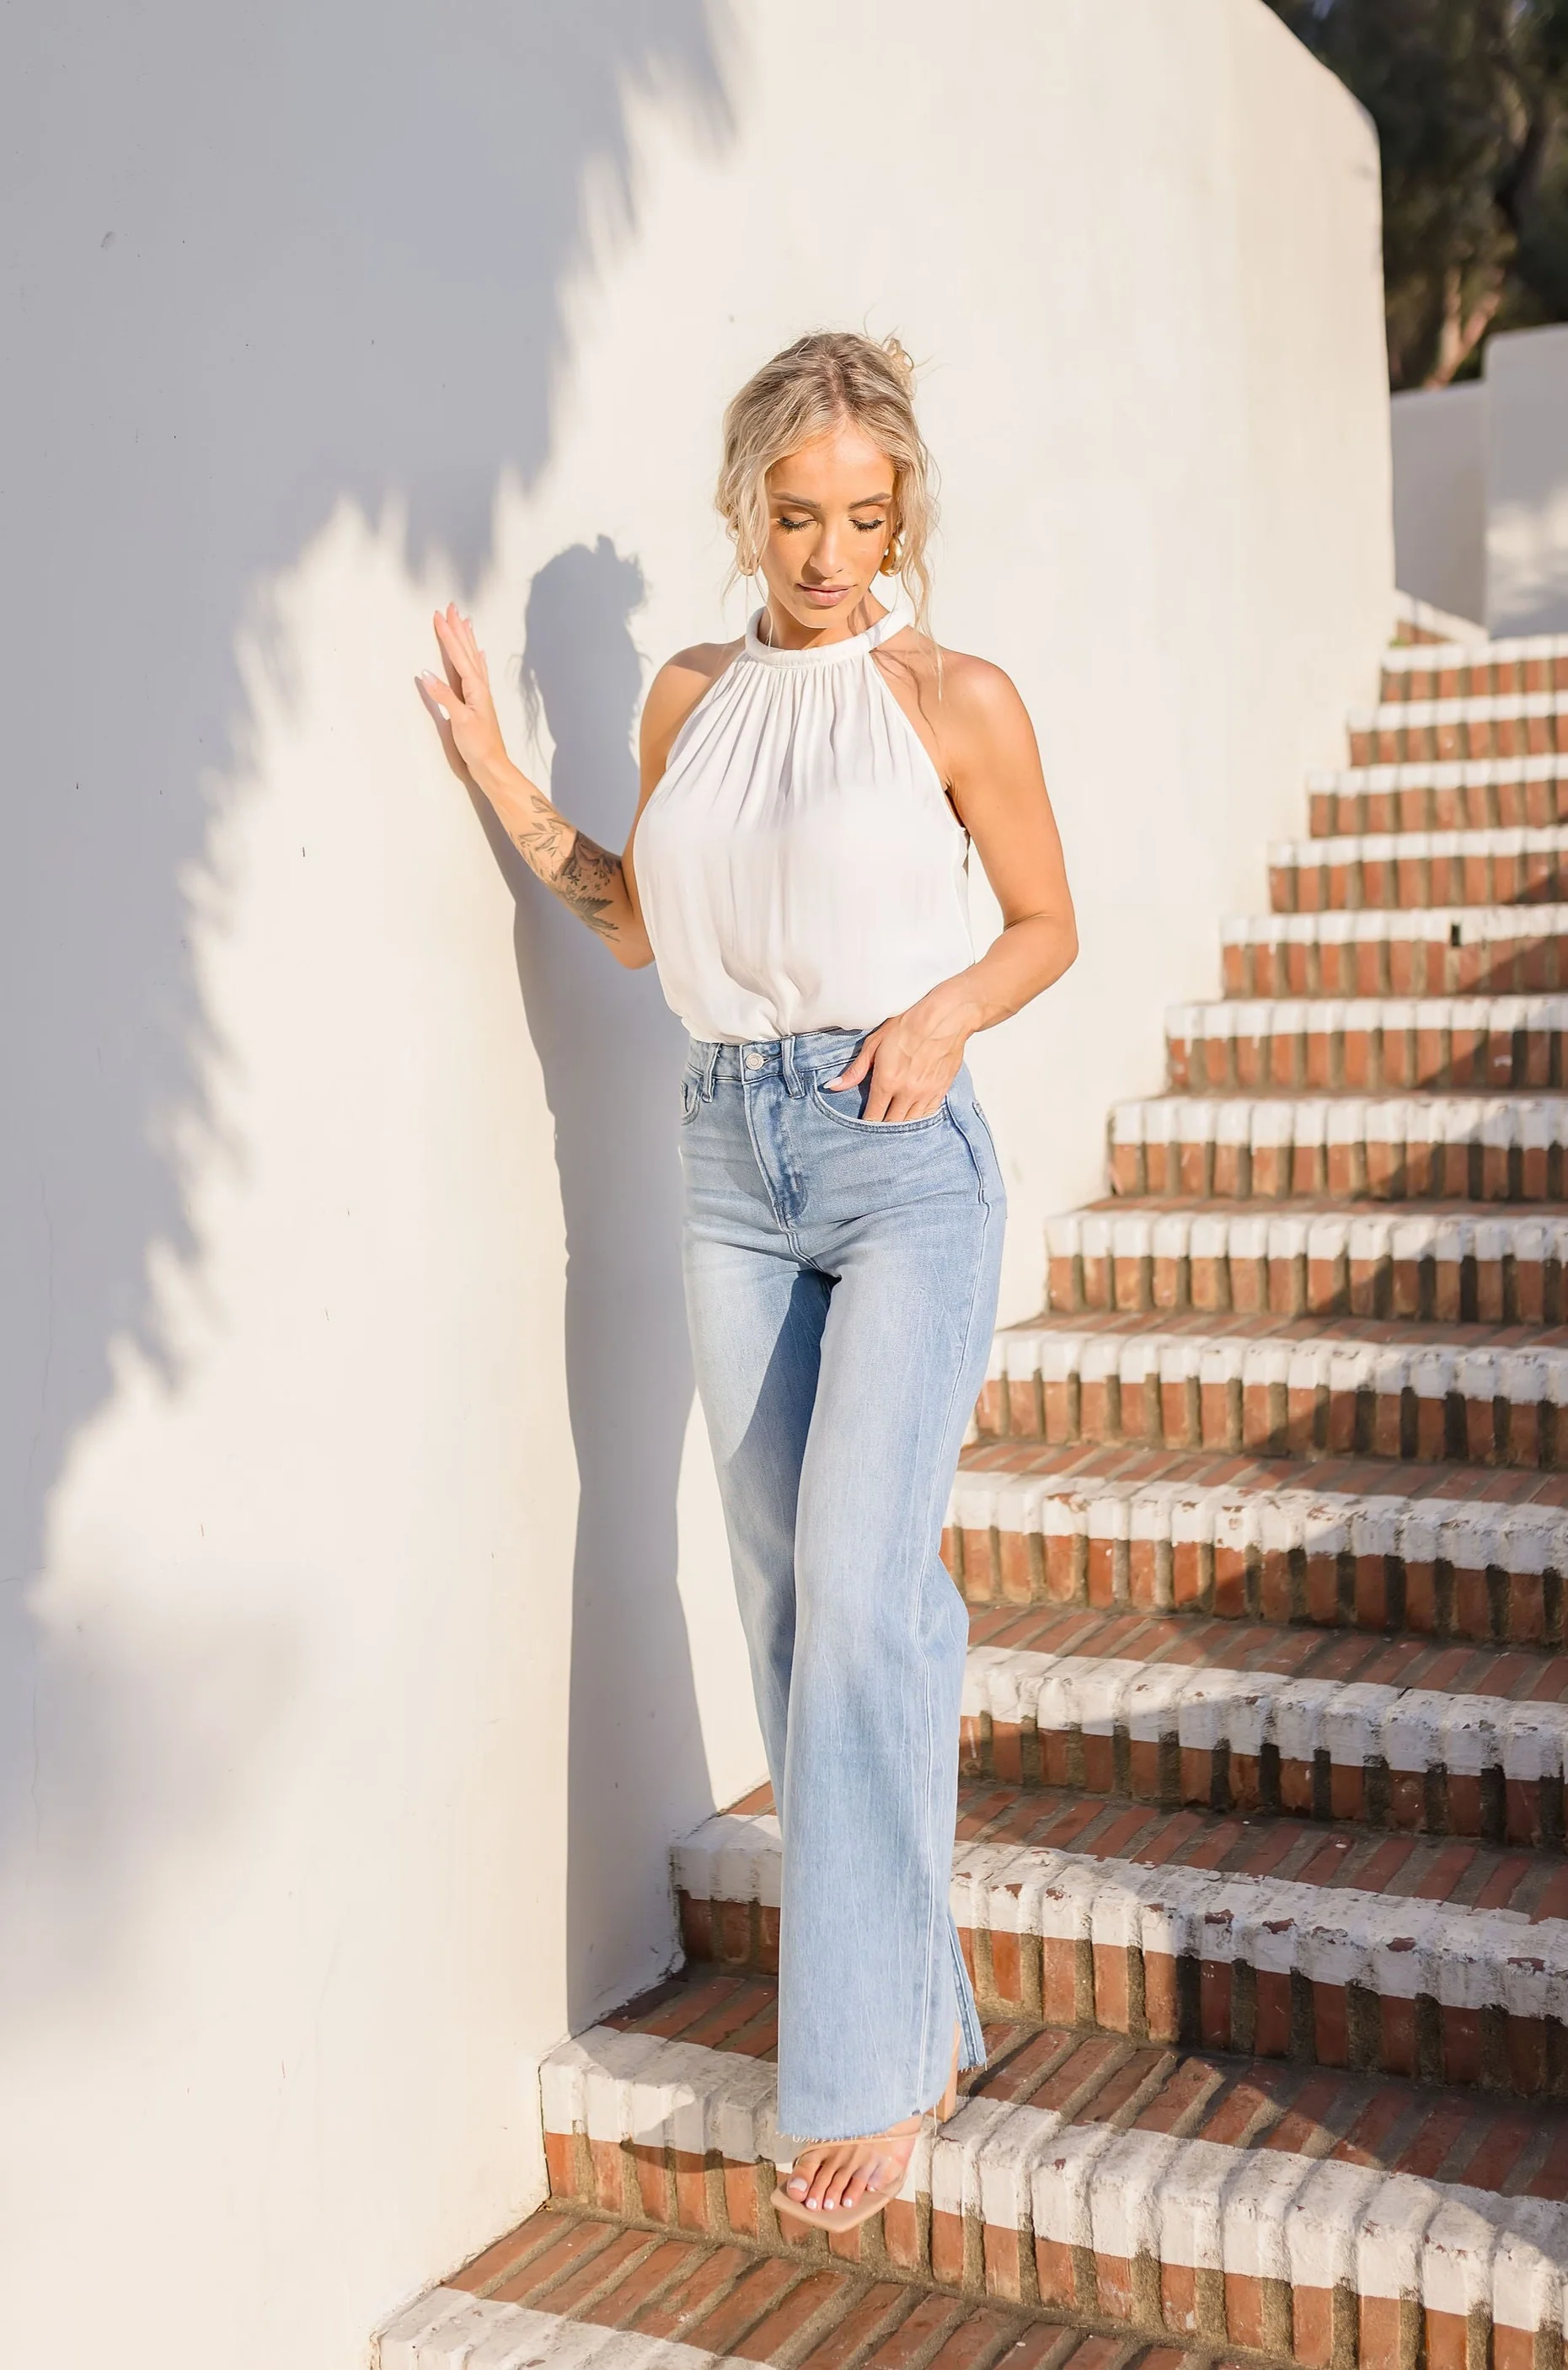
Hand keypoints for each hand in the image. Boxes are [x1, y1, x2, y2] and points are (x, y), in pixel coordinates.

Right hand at [415, 604, 510, 784]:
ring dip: (467, 639)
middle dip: (458, 629)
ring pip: (472, 659)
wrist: (492, 766)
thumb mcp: (460, 721)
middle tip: (451, 607)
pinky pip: (476, 672)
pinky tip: (479, 654)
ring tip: (465, 621)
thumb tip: (426, 674)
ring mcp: (479, 694)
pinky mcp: (477, 703)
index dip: (448, 635)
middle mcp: (479, 687)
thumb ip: (444, 697)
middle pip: (467, 651)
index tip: (438, 616)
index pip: (458, 655)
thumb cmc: (478, 746)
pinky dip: (475, 660)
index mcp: (475, 688)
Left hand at [823, 992, 975, 1121]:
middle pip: (892, 1124)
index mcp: (887, 1081)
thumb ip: (855, 1070)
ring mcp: (926, 1093)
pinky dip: (919, 1119)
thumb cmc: (909, 1025)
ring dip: (900, 1126)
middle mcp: (906, 1092)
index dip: (867, 1125)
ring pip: (910, 1123)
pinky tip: (912, 1118)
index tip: (863, 1127)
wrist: (944, 1017)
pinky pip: (928, 1115)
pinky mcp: (941, 1090)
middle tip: (876, 1130)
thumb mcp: (874, 1044)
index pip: (873, 1116)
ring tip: (893, 1126)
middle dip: (882, 1128)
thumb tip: (834, 1086)